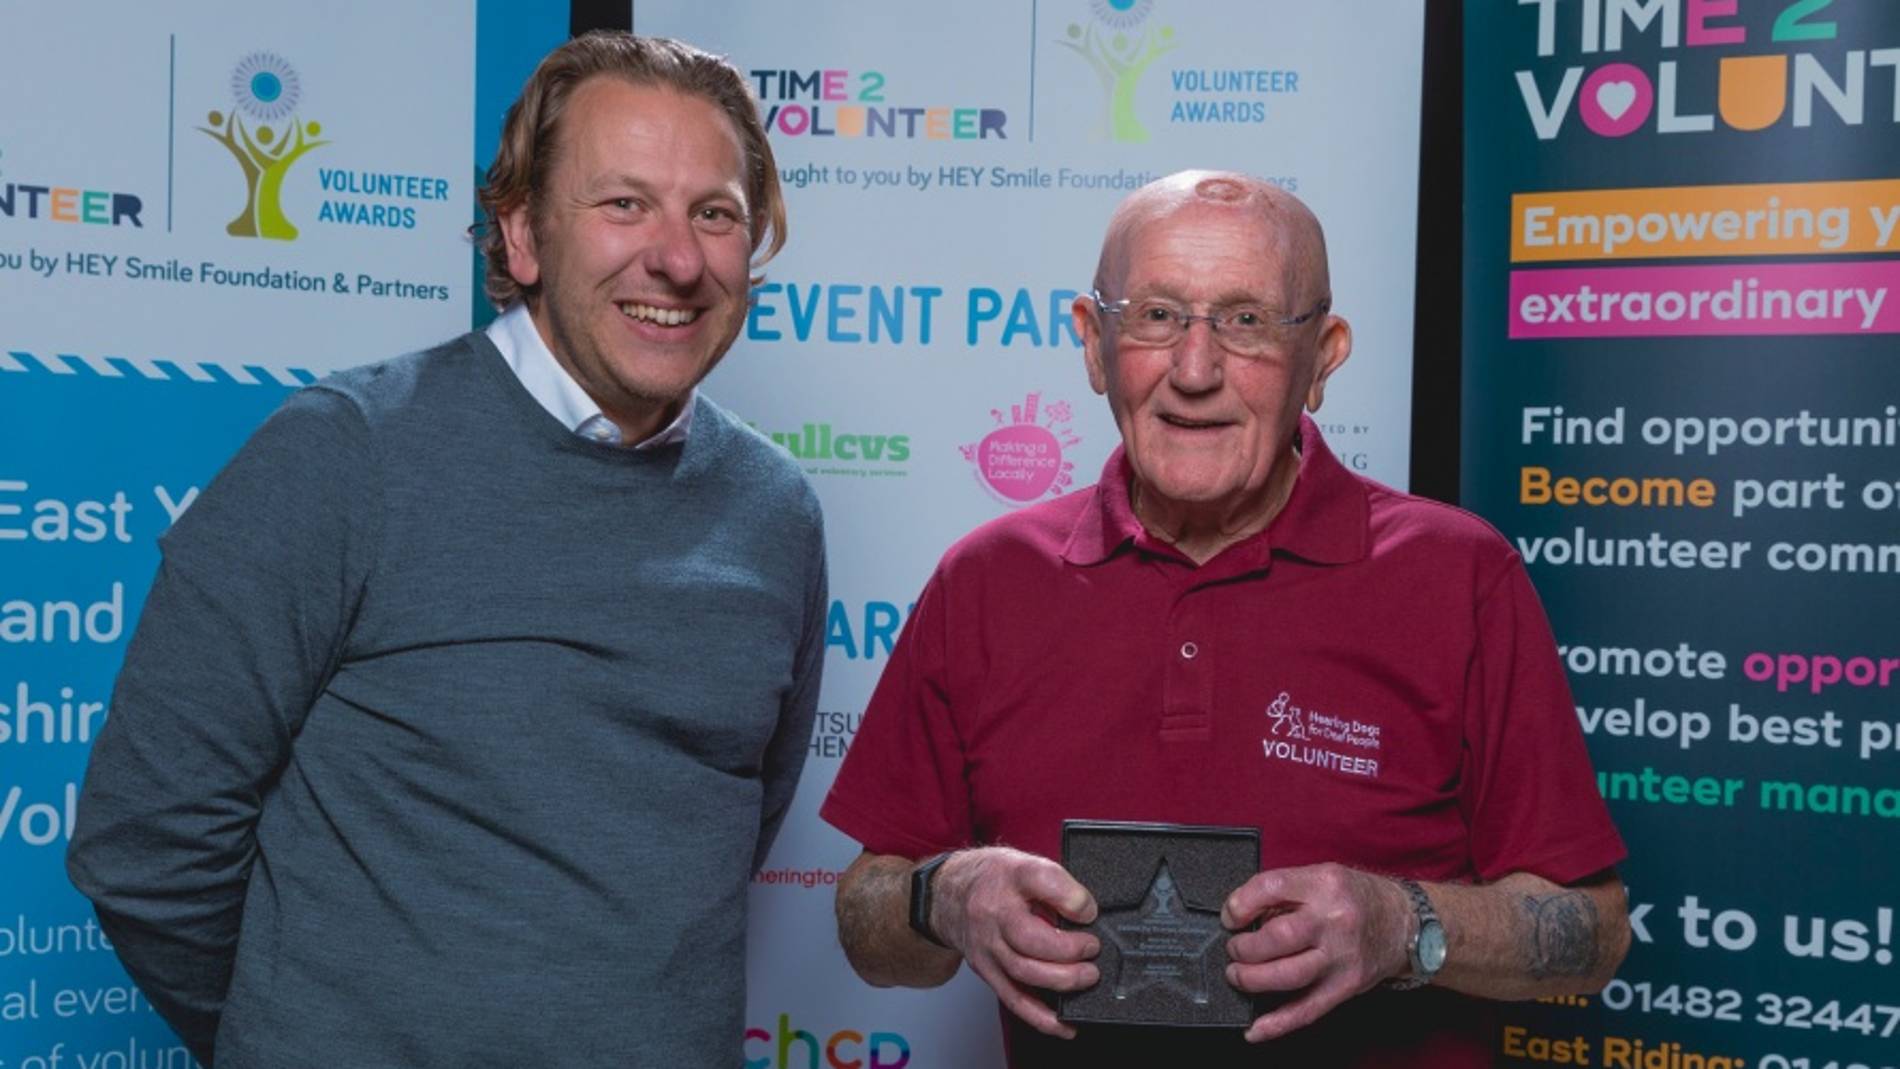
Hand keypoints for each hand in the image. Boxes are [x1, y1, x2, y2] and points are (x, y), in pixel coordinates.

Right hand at [930, 846, 1099, 1037]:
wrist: (949, 895)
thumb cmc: (993, 879)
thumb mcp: (1026, 864)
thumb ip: (1058, 884)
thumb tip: (1086, 912)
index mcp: (1008, 878)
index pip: (1040, 880)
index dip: (1072, 899)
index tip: (1089, 911)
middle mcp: (993, 914)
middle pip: (1030, 940)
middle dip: (1070, 951)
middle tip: (1092, 950)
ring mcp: (987, 946)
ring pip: (1024, 973)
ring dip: (1062, 980)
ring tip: (1086, 977)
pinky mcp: (986, 971)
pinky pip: (1013, 999)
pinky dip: (1041, 1016)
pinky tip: (1063, 1023)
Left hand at [1221, 863, 1411, 1042]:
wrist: (1404, 923)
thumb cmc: (1355, 897)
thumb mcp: (1322, 877)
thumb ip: (1284, 892)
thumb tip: (1241, 915)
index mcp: (1324, 884)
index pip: (1271, 887)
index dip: (1240, 903)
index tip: (1230, 916)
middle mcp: (1334, 921)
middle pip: (1278, 937)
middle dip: (1244, 947)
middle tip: (1234, 949)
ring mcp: (1341, 957)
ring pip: (1288, 976)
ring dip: (1252, 979)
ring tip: (1238, 975)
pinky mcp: (1345, 986)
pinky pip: (1306, 1010)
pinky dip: (1276, 1023)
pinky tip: (1254, 1029)